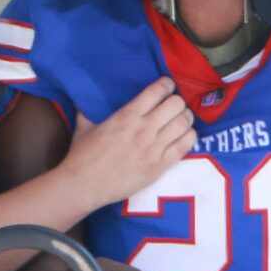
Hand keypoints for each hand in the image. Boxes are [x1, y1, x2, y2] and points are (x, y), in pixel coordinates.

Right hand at [66, 77, 193, 205]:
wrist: (84, 185)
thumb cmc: (82, 156)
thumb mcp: (83, 126)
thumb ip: (87, 110)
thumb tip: (82, 99)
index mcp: (126, 115)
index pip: (157, 91)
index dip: (167, 85)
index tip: (167, 86)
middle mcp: (143, 129)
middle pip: (176, 105)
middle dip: (178, 102)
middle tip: (174, 106)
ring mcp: (153, 148)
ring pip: (183, 124)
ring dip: (186, 119)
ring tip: (182, 120)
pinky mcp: (159, 167)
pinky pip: (184, 146)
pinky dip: (188, 138)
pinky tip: (184, 137)